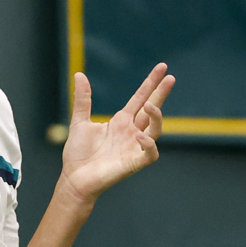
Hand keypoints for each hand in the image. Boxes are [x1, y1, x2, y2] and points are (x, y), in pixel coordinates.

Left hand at [57, 63, 170, 204]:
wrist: (74, 178)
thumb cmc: (78, 153)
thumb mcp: (79, 122)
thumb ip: (83, 100)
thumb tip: (79, 75)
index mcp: (121, 121)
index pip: (140, 98)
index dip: (151, 83)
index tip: (162, 68)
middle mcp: (131, 132)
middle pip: (152, 109)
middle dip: (161, 94)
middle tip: (171, 77)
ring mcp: (134, 147)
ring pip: (155, 129)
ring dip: (156, 117)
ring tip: (151, 106)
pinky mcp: (134, 163)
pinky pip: (150, 153)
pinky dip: (148, 144)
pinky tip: (139, 136)